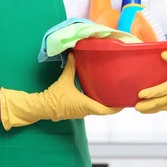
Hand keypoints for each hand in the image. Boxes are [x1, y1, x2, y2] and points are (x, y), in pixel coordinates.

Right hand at [0, 52, 121, 129]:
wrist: (42, 107)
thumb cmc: (55, 96)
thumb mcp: (64, 80)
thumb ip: (71, 67)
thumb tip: (72, 53)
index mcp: (86, 105)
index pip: (105, 110)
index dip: (116, 107)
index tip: (124, 102)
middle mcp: (86, 111)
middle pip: (103, 110)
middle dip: (112, 103)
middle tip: (120, 93)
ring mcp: (81, 112)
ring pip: (96, 109)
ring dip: (104, 103)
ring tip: (112, 92)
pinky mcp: (76, 111)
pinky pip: (90, 108)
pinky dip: (96, 102)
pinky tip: (98, 93)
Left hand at [135, 49, 166, 113]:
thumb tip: (163, 54)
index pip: (163, 90)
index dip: (152, 93)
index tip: (141, 94)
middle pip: (162, 102)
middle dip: (148, 105)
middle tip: (137, 107)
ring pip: (165, 106)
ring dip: (153, 109)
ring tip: (141, 110)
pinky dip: (161, 108)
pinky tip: (153, 109)